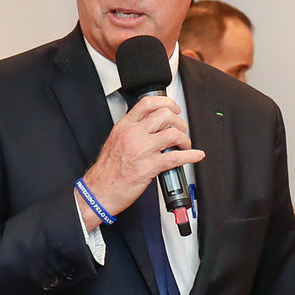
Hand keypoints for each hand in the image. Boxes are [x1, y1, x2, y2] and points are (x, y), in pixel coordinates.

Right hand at [76, 95, 206, 228]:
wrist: (98, 192)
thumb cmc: (107, 171)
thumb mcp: (116, 141)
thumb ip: (132, 131)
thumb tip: (152, 127)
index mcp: (124, 126)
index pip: (148, 103)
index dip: (166, 103)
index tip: (174, 109)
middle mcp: (133, 135)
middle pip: (164, 116)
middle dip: (179, 123)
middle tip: (181, 131)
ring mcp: (141, 150)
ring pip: (172, 134)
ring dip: (184, 139)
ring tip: (184, 145)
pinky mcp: (148, 167)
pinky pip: (175, 157)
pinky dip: (190, 156)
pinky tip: (195, 156)